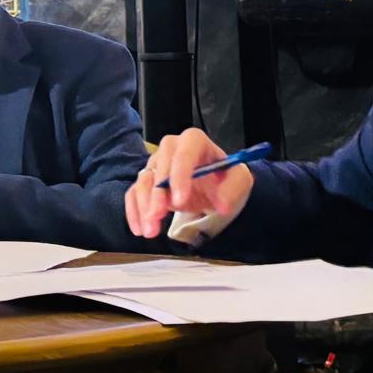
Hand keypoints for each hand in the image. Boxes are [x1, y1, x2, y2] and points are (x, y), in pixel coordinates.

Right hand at [124, 127, 252, 238]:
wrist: (215, 184)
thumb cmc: (223, 177)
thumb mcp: (238, 180)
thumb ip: (232, 189)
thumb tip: (222, 204)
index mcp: (194, 141)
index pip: (184, 154)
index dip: (179, 176)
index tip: (179, 201)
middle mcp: (171, 148)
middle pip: (159, 166)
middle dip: (157, 194)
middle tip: (158, 217)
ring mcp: (157, 164)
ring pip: (144, 180)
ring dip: (144, 206)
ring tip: (150, 231)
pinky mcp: (148, 181)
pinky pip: (134, 193)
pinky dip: (134, 211)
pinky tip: (139, 229)